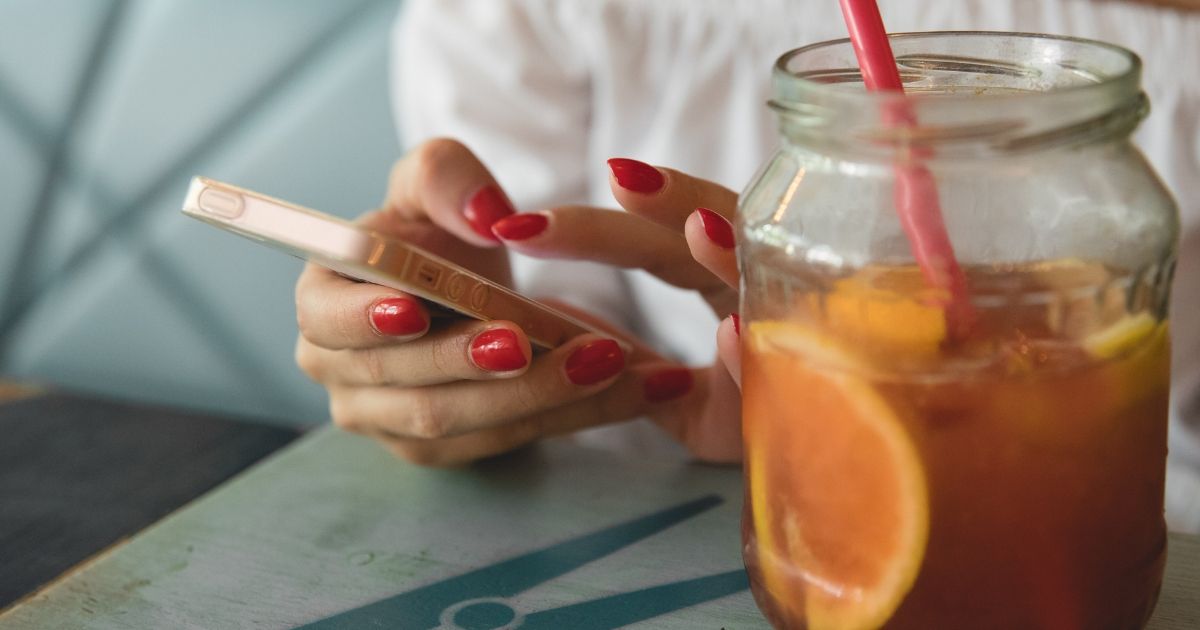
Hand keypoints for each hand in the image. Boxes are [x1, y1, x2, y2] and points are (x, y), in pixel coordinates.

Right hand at [293, 140, 710, 464]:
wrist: (465, 289)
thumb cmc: (436, 233)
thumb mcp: (437, 182)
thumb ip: (449, 178)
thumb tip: (487, 215)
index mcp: (324, 301)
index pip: (326, 318)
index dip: (364, 318)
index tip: (414, 310)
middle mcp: (342, 373)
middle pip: (407, 381)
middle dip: (474, 362)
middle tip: (531, 339)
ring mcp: (390, 421)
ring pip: (464, 420)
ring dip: (539, 394)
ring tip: (606, 360)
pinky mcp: (446, 449)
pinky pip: (511, 438)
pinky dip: (574, 414)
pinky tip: (630, 389)